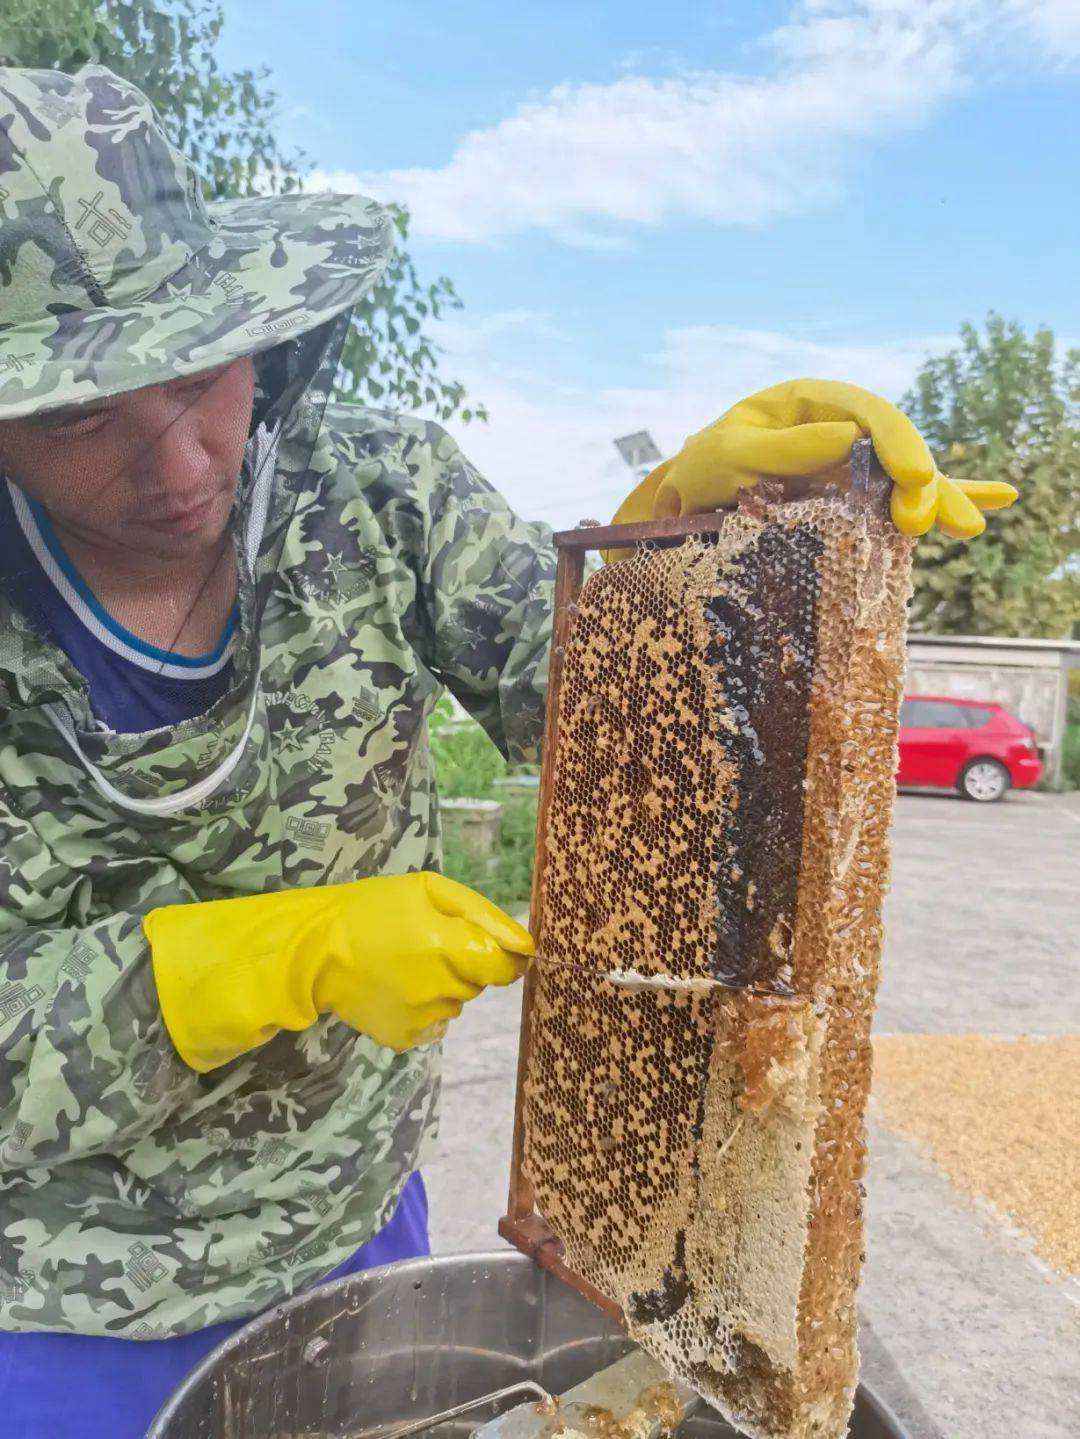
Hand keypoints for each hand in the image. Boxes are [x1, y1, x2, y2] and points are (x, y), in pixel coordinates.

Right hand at [145, 872, 533, 1071]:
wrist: (313, 949)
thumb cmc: (373, 908)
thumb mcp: (429, 890)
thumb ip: (483, 916)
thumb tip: (527, 945)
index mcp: (446, 948)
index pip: (505, 967)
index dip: (503, 955)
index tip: (485, 943)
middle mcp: (438, 989)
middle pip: (481, 984)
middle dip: (467, 964)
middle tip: (431, 944)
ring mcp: (420, 1018)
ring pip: (458, 1003)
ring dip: (446, 985)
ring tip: (408, 963)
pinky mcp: (403, 1039)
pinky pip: (435, 1024)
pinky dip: (426, 1008)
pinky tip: (399, 987)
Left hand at [609, 379, 1015, 541]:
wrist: (689, 495)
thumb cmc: (703, 467)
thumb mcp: (730, 456)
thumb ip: (784, 449)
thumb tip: (847, 438)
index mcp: (811, 401)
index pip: (865, 413)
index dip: (896, 442)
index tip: (913, 477)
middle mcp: (840, 426)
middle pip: (895, 446)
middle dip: (922, 481)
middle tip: (927, 521)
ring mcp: (850, 460)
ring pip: (905, 475)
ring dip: (938, 500)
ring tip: (966, 528)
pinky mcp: (853, 493)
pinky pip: (900, 494)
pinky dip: (943, 497)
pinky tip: (991, 503)